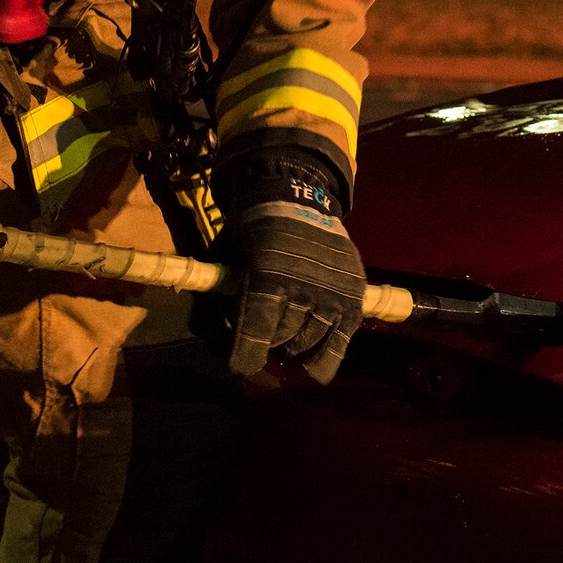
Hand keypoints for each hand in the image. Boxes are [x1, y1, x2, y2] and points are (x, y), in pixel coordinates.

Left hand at [223, 202, 366, 383]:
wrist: (299, 196)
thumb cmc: (256, 227)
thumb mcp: (230, 253)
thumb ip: (222, 292)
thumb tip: (210, 333)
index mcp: (267, 275)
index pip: (256, 331)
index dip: (244, 356)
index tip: (240, 364)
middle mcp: (302, 287)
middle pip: (280, 340)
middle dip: (267, 342)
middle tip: (264, 332)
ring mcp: (331, 294)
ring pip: (307, 344)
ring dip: (293, 346)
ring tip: (289, 334)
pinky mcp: (353, 296)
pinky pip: (340, 342)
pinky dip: (326, 358)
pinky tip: (315, 367)